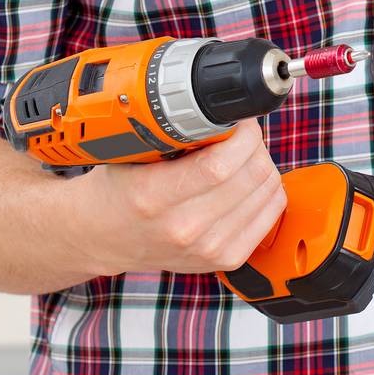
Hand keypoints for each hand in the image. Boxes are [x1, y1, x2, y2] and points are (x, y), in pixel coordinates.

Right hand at [78, 117, 288, 276]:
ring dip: (262, 165)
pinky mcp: (226, 259)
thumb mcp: (134, 153)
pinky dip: (268, 191)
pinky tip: (249, 182)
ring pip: (267, 191)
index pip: (220, 163)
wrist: (102, 237)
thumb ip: (177, 136)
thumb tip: (225, 115)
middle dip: (254, 145)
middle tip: (241, 135)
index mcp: (155, 197)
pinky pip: (271, 214)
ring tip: (242, 158)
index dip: (242, 135)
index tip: (238, 121)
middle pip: (252, 175)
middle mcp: (184, 227)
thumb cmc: (118, 191)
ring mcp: (208, 248)